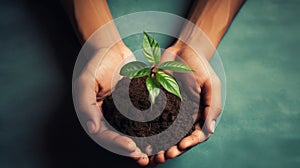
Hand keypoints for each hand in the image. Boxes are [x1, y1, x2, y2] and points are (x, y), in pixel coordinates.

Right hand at [73, 42, 148, 165]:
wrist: (111, 48)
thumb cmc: (95, 64)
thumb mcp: (85, 82)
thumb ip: (85, 105)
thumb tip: (91, 128)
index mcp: (95, 115)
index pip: (104, 136)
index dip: (117, 144)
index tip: (131, 148)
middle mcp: (110, 117)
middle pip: (119, 138)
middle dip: (132, 149)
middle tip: (145, 156)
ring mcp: (124, 111)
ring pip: (133, 131)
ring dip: (144, 143)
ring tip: (156, 151)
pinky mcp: (137, 103)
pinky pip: (144, 117)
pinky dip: (153, 126)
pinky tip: (164, 131)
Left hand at [149, 42, 221, 165]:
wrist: (184, 49)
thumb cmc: (201, 67)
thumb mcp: (212, 86)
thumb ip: (212, 108)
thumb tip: (210, 131)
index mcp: (198, 114)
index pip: (195, 135)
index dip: (188, 143)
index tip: (180, 147)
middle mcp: (184, 115)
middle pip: (178, 138)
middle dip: (171, 149)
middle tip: (162, 157)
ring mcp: (170, 110)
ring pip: (163, 133)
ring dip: (157, 145)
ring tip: (150, 154)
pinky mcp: (156, 102)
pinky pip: (151, 117)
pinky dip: (146, 130)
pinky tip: (139, 137)